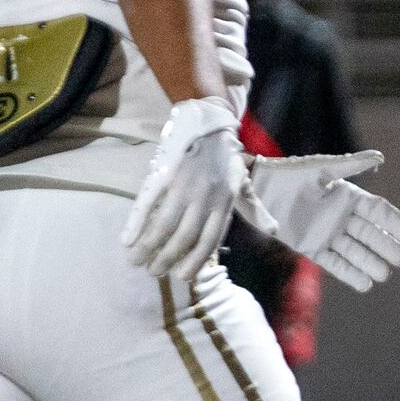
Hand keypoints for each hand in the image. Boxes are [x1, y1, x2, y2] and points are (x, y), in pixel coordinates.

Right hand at [121, 97, 246, 283]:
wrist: (209, 123)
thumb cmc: (225, 158)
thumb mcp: (241, 182)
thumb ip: (253, 207)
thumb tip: (272, 229)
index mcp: (223, 203)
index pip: (209, 240)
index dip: (195, 261)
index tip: (182, 276)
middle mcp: (204, 198)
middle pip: (184, 237)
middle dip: (166, 258)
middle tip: (153, 272)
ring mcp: (183, 186)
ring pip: (163, 225)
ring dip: (148, 246)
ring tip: (136, 260)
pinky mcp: (164, 174)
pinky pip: (147, 204)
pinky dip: (135, 223)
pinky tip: (127, 239)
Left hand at [243, 151, 399, 292]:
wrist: (258, 189)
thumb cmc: (290, 173)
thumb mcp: (322, 168)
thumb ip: (351, 165)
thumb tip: (380, 157)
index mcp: (348, 196)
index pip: (378, 212)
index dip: (394, 222)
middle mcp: (341, 217)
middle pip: (371, 235)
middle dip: (386, 247)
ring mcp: (327, 234)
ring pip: (355, 252)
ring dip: (370, 263)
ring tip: (384, 274)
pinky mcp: (311, 248)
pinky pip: (334, 264)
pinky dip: (349, 274)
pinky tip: (365, 284)